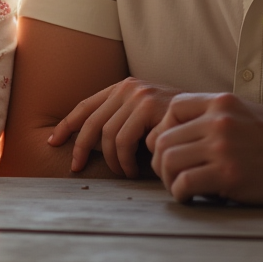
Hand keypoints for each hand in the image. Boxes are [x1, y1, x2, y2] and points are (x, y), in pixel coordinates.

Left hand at [48, 77, 181, 176]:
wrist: (209, 119)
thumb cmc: (177, 125)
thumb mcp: (146, 118)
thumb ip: (124, 121)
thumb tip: (89, 143)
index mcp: (124, 88)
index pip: (86, 106)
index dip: (67, 124)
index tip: (53, 142)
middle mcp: (129, 88)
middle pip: (91, 122)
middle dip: (79, 148)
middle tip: (76, 168)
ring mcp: (139, 95)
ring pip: (107, 135)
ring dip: (111, 161)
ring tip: (123, 174)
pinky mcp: (150, 107)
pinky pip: (124, 141)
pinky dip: (125, 161)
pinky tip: (134, 171)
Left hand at [147, 92, 262, 204]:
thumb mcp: (244, 112)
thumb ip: (214, 117)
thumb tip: (183, 135)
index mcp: (220, 102)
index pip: (172, 109)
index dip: (166, 130)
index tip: (174, 148)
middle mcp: (217, 120)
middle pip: (164, 137)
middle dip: (161, 159)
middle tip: (171, 175)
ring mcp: (222, 146)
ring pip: (168, 159)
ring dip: (167, 178)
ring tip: (179, 186)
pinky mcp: (228, 174)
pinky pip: (184, 182)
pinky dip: (180, 193)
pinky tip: (189, 197)